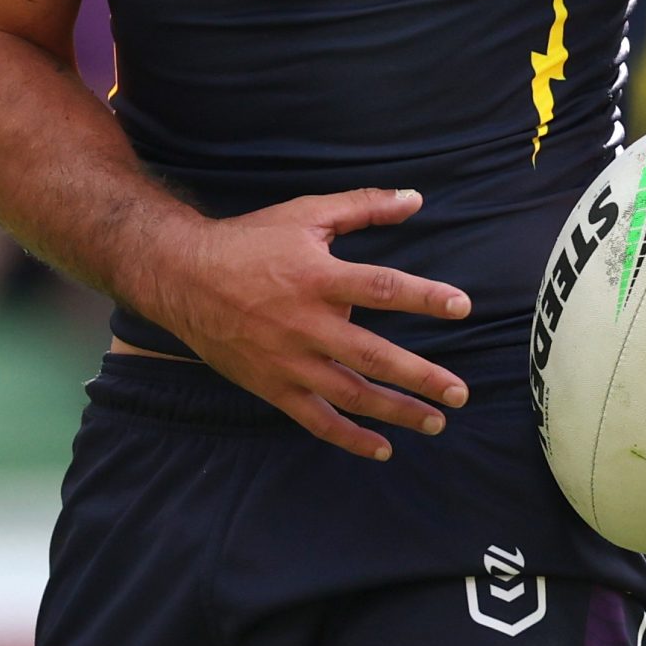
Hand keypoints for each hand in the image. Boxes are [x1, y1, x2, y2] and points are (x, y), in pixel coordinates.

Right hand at [145, 187, 472, 460]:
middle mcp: (306, 324)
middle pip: (373, 356)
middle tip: (460, 392)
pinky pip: (315, 419)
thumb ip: (364, 206)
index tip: (462, 307)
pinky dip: (349, 438)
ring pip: (350, 395)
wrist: (182, 276)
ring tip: (436, 422)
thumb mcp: (307, 214)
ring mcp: (288, 361)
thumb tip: (415, 198)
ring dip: (396, 411)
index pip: (384, 289)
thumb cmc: (251, 241)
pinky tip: (383, 448)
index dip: (425, 298)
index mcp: (319, 278)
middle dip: (421, 377)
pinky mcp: (271, 386)